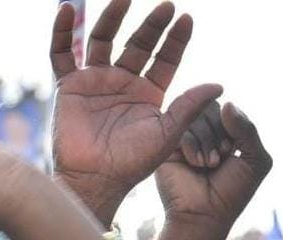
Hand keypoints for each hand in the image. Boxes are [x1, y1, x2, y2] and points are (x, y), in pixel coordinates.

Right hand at [50, 0, 221, 224]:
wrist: (94, 180)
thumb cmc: (130, 164)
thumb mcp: (168, 135)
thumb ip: (190, 107)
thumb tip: (219, 84)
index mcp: (146, 94)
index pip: (164, 58)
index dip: (175, 40)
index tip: (186, 20)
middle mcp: (121, 84)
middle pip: (137, 43)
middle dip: (151, 25)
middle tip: (166, 6)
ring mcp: (94, 83)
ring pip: (102, 40)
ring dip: (113, 17)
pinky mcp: (69, 87)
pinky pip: (62, 54)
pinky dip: (62, 32)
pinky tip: (67, 10)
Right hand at [155, 101, 271, 239]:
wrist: (203, 217)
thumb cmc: (231, 193)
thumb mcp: (254, 158)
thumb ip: (247, 128)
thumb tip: (226, 103)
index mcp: (225, 135)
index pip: (228, 110)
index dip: (232, 124)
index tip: (232, 152)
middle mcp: (203, 135)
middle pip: (211, 108)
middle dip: (219, 132)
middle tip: (220, 158)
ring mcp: (184, 141)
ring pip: (195, 116)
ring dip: (207, 140)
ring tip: (209, 165)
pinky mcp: (168, 149)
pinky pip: (180, 129)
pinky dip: (192, 144)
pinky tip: (195, 164)